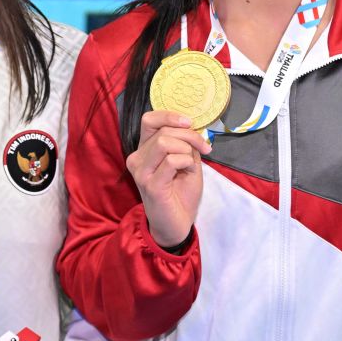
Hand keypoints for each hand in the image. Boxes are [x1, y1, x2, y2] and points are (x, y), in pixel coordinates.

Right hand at [125, 110, 210, 247]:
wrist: (176, 225)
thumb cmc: (180, 194)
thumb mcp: (187, 163)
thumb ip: (186, 144)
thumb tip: (192, 128)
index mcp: (144, 151)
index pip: (149, 120)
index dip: (170, 116)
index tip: (189, 123)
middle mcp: (137, 159)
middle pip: (163, 131)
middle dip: (190, 136)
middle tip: (204, 148)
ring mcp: (141, 172)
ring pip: (165, 143)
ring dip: (186, 149)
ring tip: (191, 164)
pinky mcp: (150, 185)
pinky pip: (171, 161)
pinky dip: (186, 162)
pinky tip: (187, 172)